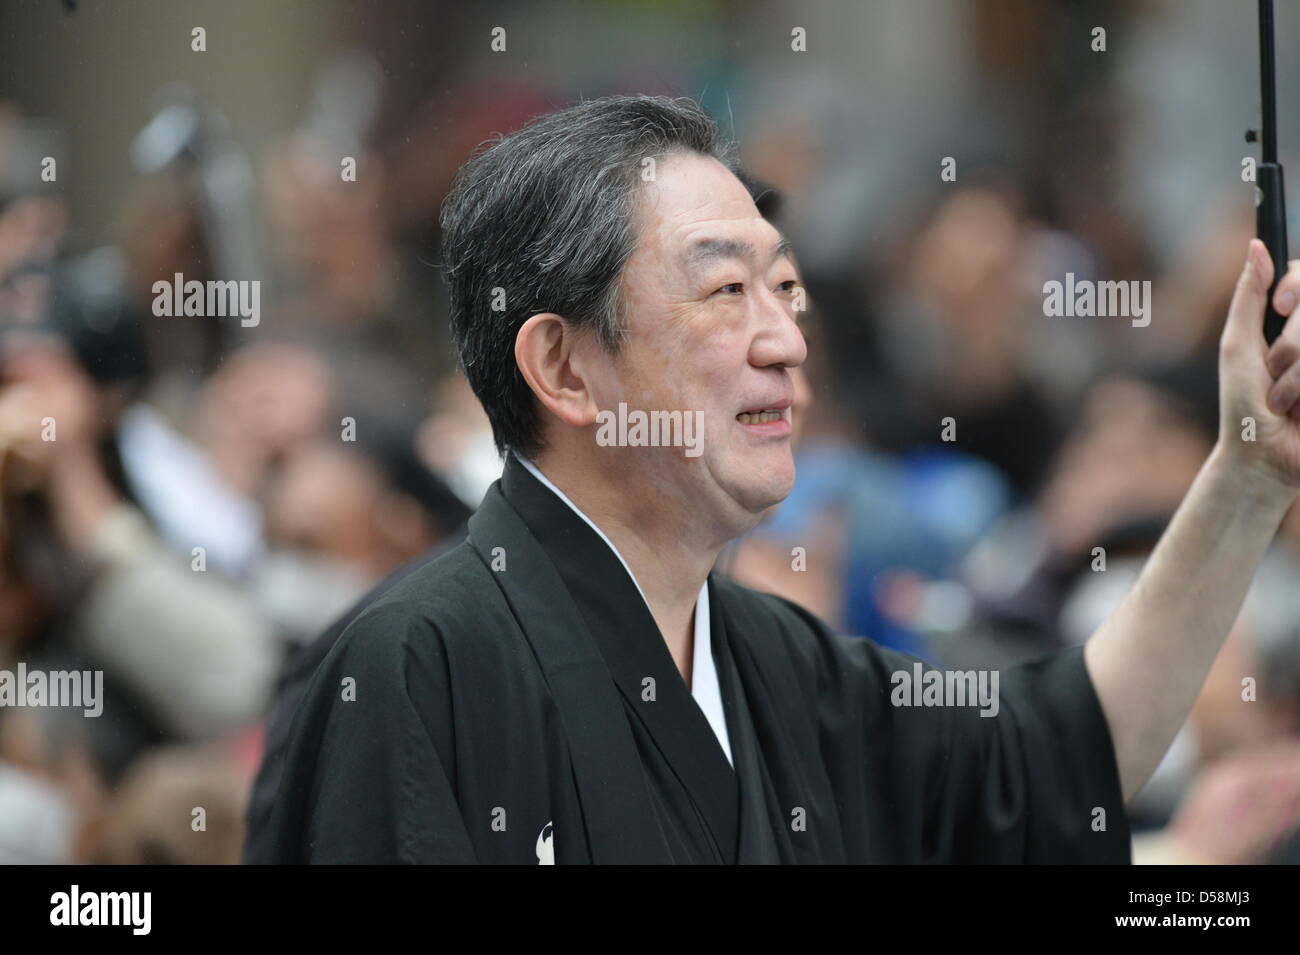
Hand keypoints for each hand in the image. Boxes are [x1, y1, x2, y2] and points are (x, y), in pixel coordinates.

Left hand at [1215, 240, 1299, 497]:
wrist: (1265, 458)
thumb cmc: (1245, 405)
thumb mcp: (1238, 346)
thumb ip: (1248, 297)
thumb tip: (1256, 246)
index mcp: (1292, 320)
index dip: (1298, 286)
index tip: (1278, 307)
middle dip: (1293, 346)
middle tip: (1275, 372)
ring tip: (1287, 402)